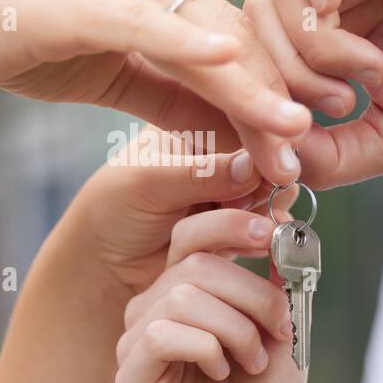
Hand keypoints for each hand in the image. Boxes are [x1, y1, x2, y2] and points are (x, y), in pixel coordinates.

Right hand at [0, 0, 311, 183]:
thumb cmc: (15, 46)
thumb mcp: (108, 75)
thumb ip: (167, 92)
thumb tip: (223, 123)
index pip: (228, 41)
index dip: (267, 88)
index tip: (303, 133)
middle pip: (228, 36)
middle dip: (274, 91)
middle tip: (316, 136)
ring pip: (200, 34)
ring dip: (249, 84)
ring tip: (289, 128)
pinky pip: (147, 22)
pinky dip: (189, 45)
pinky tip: (230, 65)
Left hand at [67, 127, 273, 298]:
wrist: (106, 265)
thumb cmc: (112, 212)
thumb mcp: (146, 183)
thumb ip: (198, 174)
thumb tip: (253, 165)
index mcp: (194, 117)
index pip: (244, 117)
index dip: (262, 143)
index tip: (266, 172)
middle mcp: (220, 148)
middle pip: (271, 155)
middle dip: (262, 185)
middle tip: (238, 206)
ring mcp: (233, 186)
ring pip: (276, 194)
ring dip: (257, 216)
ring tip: (226, 230)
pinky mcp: (240, 222)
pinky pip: (267, 226)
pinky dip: (254, 239)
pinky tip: (228, 247)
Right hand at [114, 208, 304, 382]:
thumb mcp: (282, 316)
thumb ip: (275, 270)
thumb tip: (279, 217)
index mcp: (181, 285)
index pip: (191, 232)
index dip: (231, 226)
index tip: (274, 239)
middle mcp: (151, 306)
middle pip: (195, 264)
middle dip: (252, 296)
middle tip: (278, 331)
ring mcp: (135, 342)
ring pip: (182, 297)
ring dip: (236, 328)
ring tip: (252, 360)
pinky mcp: (130, 379)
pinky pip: (161, 335)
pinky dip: (206, 349)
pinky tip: (221, 371)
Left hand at [250, 0, 382, 187]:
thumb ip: (327, 153)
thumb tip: (266, 160)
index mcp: (338, 38)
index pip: (256, 52)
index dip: (256, 98)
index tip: (292, 142)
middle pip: (256, 15)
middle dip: (280, 75)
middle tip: (344, 105)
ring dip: (305, 38)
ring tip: (367, 74)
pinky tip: (335, 13)